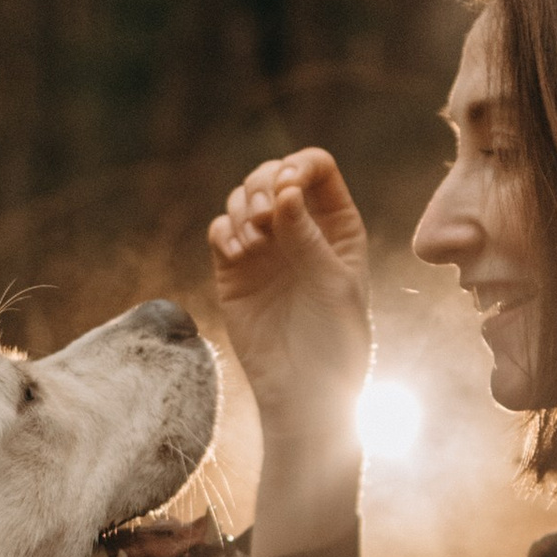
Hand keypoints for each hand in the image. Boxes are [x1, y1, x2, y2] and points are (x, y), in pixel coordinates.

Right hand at [207, 148, 371, 434]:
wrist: (302, 390)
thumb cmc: (334, 340)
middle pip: (273, 173)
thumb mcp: (333, 283)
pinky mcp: (233, 268)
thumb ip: (308, 235)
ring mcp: (265, 247)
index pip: (317, 168)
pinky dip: (224, 232)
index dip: (299, 166)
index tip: (288, 188)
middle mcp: (299, 229)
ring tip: (254, 243)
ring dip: (243, 207)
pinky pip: (219, 229)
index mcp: (336, 225)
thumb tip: (284, 188)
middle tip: (265, 216)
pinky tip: (238, 255)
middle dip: (264, 183)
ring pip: (241, 196)